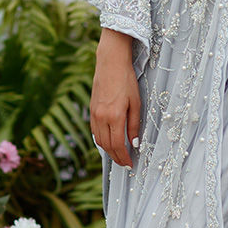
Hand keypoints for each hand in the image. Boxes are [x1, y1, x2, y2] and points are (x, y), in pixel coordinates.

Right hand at [90, 28, 140, 168]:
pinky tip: (109, 141)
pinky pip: (95, 131)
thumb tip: (134, 143)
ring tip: (118, 155)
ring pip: (99, 140)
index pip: (118, 145)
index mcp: (115, 116)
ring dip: (108, 151)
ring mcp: (94, 114)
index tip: (130, 164)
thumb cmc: (126, 81)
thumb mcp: (136, 103)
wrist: (110, 63)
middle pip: (107, 146)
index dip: (124, 157)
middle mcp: (102, 117)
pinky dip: (101, 140)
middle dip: (116, 157)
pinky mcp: (91, 110)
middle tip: (125, 164)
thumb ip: (134, 125)